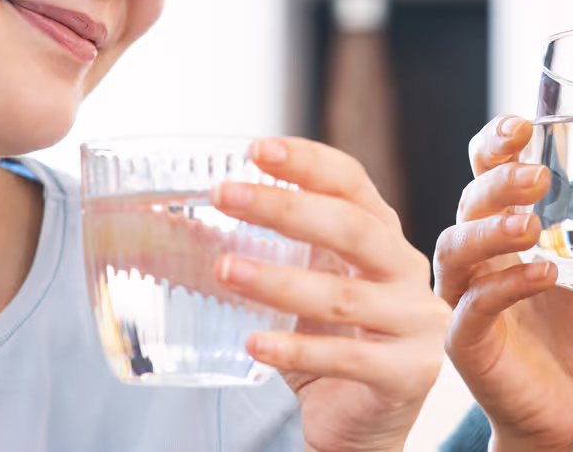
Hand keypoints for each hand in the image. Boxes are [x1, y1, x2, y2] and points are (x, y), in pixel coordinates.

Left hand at [211, 137, 450, 451]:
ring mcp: (413, 323)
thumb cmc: (328, 347)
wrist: (364, 425)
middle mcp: (406, 272)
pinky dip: (297, 350)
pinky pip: (349, 359)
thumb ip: (246, 256)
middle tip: (224, 195)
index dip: (307, 163)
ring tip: (224, 270)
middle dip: (285, 208)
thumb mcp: (291, 293)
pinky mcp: (407, 373)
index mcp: (382, 239)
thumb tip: (159, 229)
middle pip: (351, 228)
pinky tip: (255, 344)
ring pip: (344, 297)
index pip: (352, 184)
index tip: (257, 149)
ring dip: (279, 281)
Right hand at [435, 116, 572, 450]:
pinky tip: (543, 275)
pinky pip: (474, 305)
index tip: (523, 124)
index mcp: (509, 227)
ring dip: (490, 229)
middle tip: (537, 175)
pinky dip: (505, 285)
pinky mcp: (466, 339)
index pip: (487, 172)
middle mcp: (481, 254)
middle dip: (497, 180)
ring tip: (532, 225)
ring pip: (456, 247)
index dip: (496, 143)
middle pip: (469, 199)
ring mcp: (466, 295)